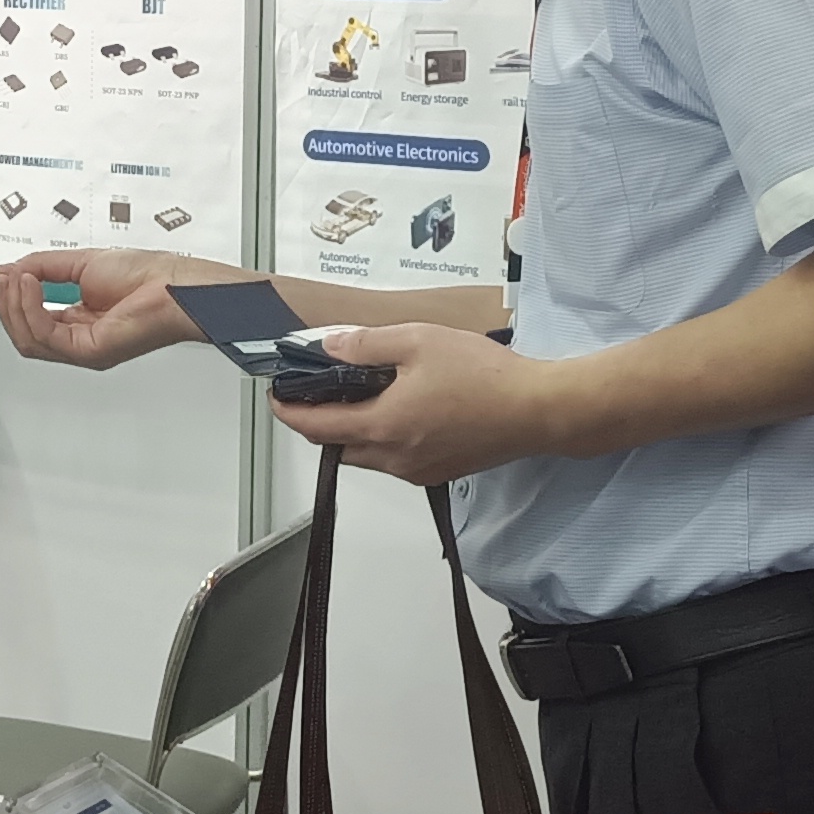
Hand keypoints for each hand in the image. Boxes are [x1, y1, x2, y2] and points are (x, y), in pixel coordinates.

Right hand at [0, 248, 212, 370]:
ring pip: (29, 340)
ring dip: (16, 305)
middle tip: (6, 278)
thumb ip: (41, 266)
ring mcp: (83, 349)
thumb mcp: (80, 262)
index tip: (4, 276)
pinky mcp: (89, 351)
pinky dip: (31, 309)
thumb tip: (9, 269)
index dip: (13, 299)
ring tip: (18, 278)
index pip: (31, 321)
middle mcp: (78, 340)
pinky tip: (31, 286)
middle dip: (8, 304)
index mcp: (78, 322)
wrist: (172, 282)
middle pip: (24, 335)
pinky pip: (45, 337)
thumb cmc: (146, 275)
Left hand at [272, 324, 574, 485]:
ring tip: (361, 392)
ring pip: (366, 455)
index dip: (288, 412)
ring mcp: (417, 471)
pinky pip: (394, 460)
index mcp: (383, 426)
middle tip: (316, 390)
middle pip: (337, 446)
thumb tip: (328, 348)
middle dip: (318, 422)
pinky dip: (383, 437)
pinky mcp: (439, 472)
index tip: (276, 396)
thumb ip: (367, 345)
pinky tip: (399, 408)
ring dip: (353, 430)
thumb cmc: (484, 375)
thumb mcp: (418, 341)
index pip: (316, 428)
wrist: (538, 410)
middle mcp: (394, 458)